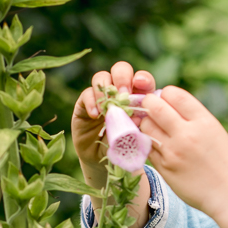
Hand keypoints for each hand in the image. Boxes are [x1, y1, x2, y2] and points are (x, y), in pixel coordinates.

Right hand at [71, 62, 155, 185]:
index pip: (142, 79)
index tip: (142, 85)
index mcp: (138, 95)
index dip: (143, 78)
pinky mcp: (84, 103)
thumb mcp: (136, 135)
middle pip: (121, 69)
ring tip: (108, 106)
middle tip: (124, 94)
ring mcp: (101, 95)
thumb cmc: (125, 145)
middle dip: (123, 78)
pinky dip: (91, 102)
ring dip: (106, 88)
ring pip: (102, 76)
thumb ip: (139, 124)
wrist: (104, 157)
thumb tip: (138, 116)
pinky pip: (86, 93)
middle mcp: (119, 91)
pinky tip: (95, 114)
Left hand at [139, 86, 227, 227]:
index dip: (165, 94)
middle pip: (153, 107)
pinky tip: (158, 147)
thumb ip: (194, 118)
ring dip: (146, 125)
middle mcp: (187, 134)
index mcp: (204, 122)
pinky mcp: (164, 168)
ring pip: (145, 127)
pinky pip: (148, 148)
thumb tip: (169, 106)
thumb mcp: (216, 132)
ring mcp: (173, 152)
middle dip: (148, 105)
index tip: (165, 101)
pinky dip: (149, 144)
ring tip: (155, 130)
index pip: (173, 94)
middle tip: (150, 111)